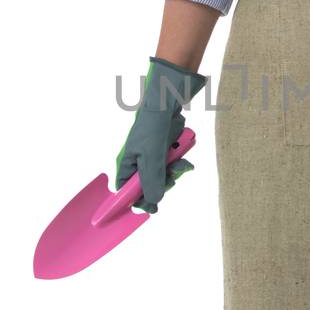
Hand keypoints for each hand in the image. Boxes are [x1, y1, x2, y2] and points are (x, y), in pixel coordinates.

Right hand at [116, 56, 206, 213]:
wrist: (167, 102)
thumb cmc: (153, 127)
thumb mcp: (151, 158)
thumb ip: (152, 182)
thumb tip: (154, 202)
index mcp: (125, 164)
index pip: (126, 192)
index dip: (138, 201)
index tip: (152, 208)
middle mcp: (137, 161)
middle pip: (148, 186)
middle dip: (163, 183)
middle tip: (171, 177)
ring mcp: (151, 155)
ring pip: (163, 176)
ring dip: (174, 171)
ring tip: (180, 162)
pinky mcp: (164, 149)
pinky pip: (172, 163)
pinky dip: (179, 161)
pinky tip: (183, 154)